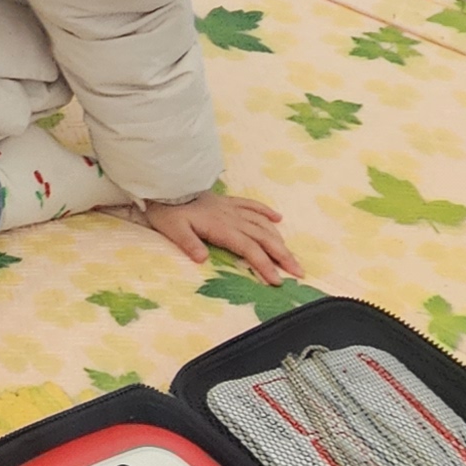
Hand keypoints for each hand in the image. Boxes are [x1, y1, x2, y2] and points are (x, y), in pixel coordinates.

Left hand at [139, 188, 300, 285]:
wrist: (165, 184)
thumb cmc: (167, 210)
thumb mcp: (173, 229)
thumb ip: (188, 243)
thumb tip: (202, 259)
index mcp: (221, 227)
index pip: (249, 248)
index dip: (264, 264)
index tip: (277, 281)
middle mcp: (231, 217)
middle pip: (263, 237)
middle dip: (282, 255)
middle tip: (299, 272)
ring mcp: (231, 208)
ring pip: (262, 223)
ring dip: (279, 239)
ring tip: (292, 255)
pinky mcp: (227, 201)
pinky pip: (252, 205)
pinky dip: (266, 212)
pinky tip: (278, 218)